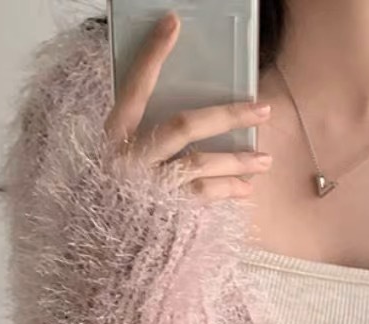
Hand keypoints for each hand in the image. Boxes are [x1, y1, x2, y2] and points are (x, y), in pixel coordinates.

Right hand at [103, 11, 272, 200]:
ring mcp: (149, 187)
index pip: (134, 88)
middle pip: (184, 126)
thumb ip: (141, 136)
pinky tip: (246, 189)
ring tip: (265, 159)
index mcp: (113, 138)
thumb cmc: (111, 201)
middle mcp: (131, 159)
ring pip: (200, 164)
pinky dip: (227, 191)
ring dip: (238, 161)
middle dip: (228, 116)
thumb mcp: (113, 161)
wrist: (103, 253)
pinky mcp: (166, 213)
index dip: (153, 56)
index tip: (173, 24)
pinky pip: (203, 196)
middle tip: (263, 109)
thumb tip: (184, 120)